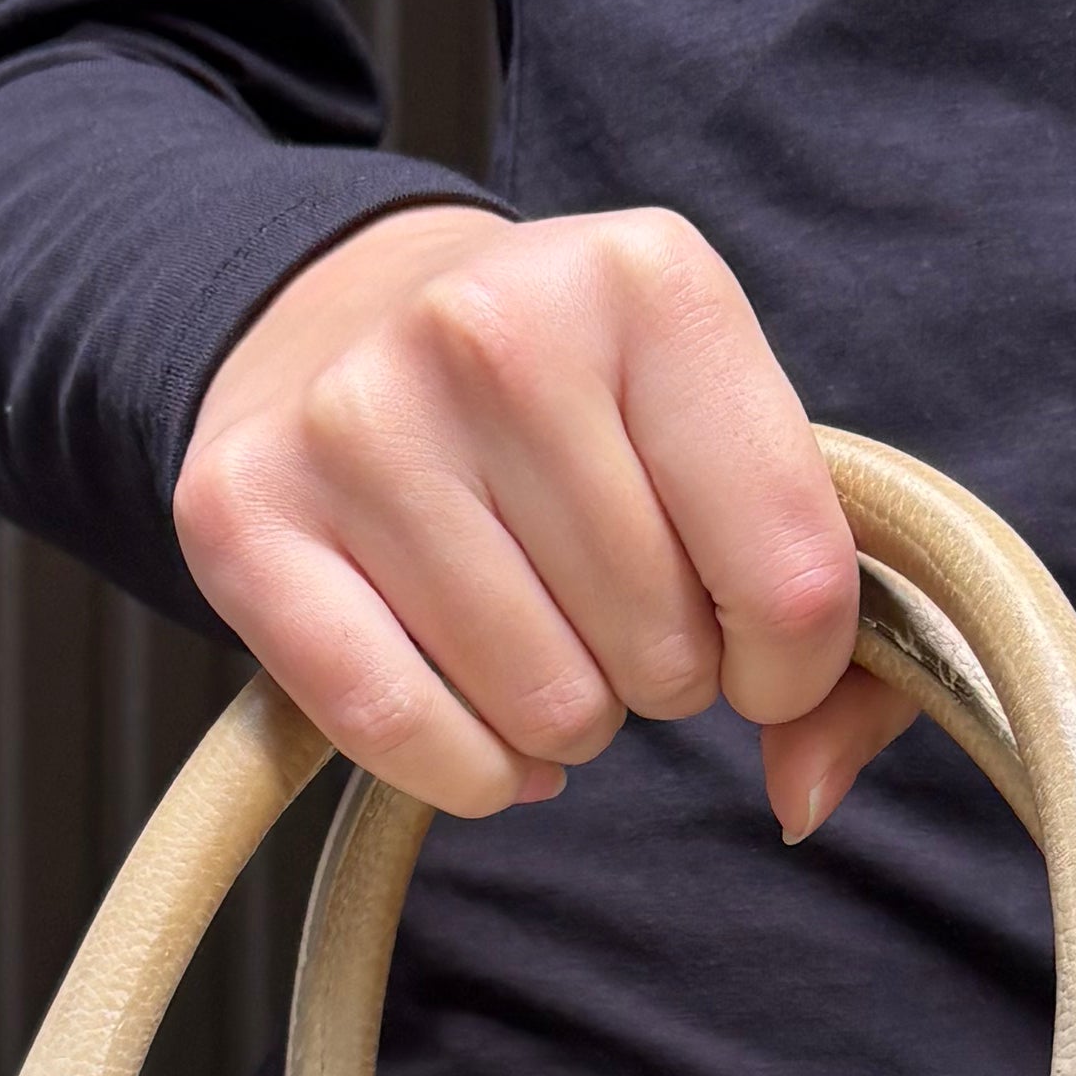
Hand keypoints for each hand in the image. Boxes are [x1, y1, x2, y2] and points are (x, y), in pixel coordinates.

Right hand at [172, 202, 905, 833]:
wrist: (339, 314)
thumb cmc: (572, 407)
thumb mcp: (723, 439)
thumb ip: (832, 625)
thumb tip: (803, 796)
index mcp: (649, 280)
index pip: (793, 579)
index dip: (790, 665)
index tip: (751, 641)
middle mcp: (493, 329)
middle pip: (664, 652)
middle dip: (662, 672)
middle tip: (610, 607)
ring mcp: (355, 420)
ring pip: (541, 706)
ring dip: (564, 720)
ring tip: (537, 636)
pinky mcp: (243, 515)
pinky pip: (397, 728)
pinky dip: (464, 769)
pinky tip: (478, 726)